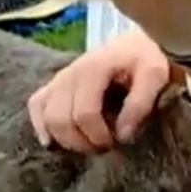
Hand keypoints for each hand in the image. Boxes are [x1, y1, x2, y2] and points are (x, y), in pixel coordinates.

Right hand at [27, 29, 169, 152]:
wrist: (136, 44)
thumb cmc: (146, 60)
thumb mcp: (154, 76)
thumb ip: (140, 104)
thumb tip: (122, 135)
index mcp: (93, 69)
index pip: (84, 113)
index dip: (99, 136)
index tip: (117, 143)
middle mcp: (70, 73)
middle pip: (60, 119)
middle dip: (81, 141)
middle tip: (104, 147)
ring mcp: (59, 78)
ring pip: (46, 116)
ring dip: (65, 138)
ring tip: (88, 143)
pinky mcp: (54, 84)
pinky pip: (36, 105)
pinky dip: (42, 125)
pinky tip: (53, 141)